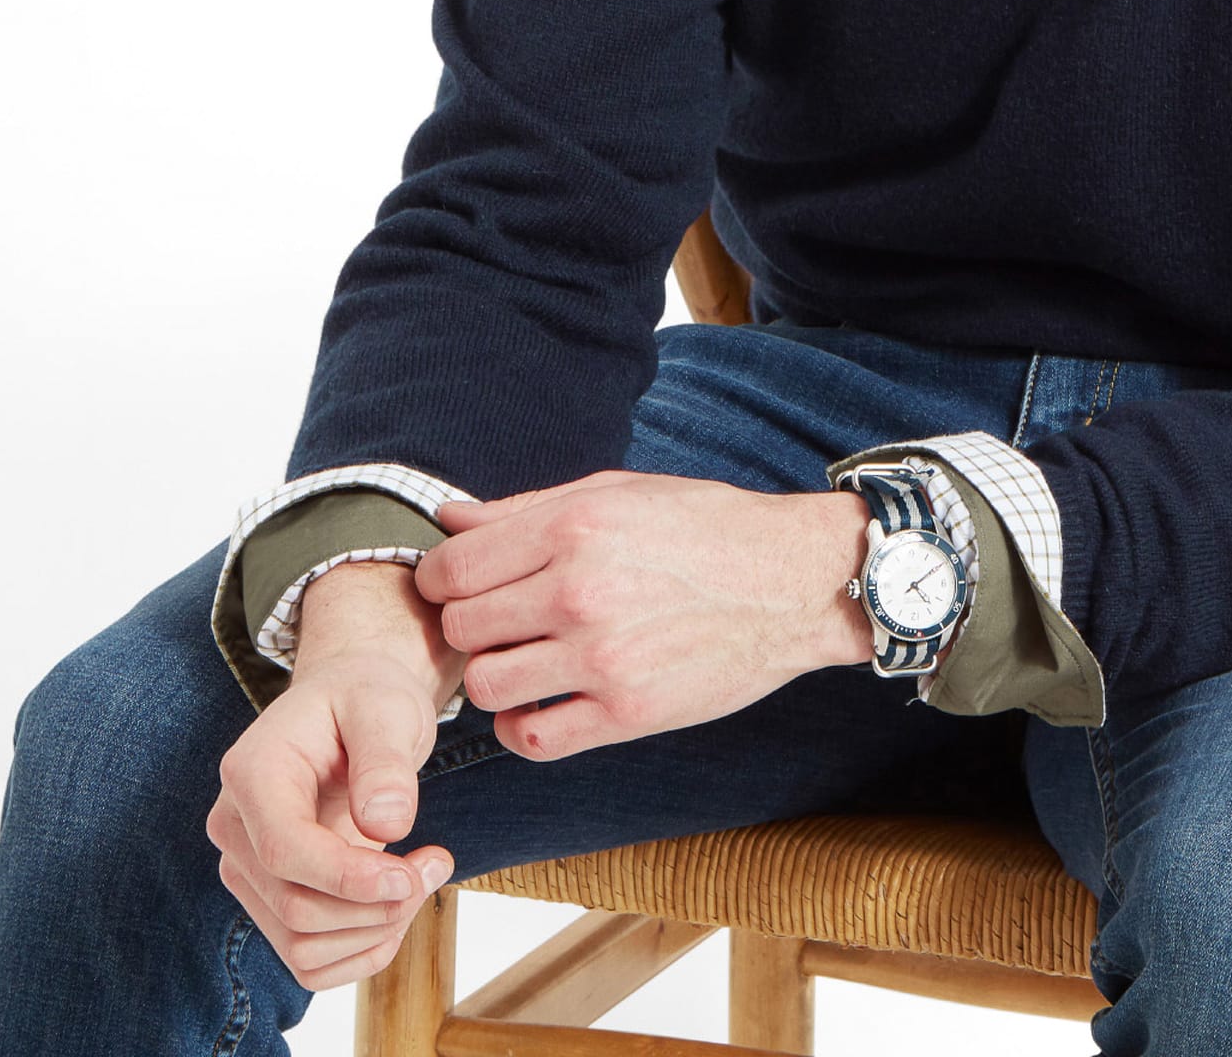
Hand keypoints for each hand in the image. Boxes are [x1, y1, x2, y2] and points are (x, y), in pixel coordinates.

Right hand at [204, 563, 459, 992]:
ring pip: (301, 945)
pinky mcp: (269, 898)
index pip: (285, 852)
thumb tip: (386, 826)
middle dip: (376, 905)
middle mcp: (235, 828)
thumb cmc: (367, 698)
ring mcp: (247, 869)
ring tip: (426, 873)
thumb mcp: (387, 707)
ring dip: (376, 929)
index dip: (349, 878)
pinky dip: (361, 950)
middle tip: (437, 863)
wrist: (350, 705)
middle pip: (295, 907)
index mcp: (252, 772)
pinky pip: (308, 959)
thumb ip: (385, 761)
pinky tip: (398, 906)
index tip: (411, 876)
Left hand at [412, 470, 872, 760]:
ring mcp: (602, 658)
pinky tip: (541, 703)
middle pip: (462, 628)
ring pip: (486, 686)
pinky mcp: (628, 713)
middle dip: (469, 625)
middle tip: (500, 621)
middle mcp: (579, 592)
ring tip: (524, 660)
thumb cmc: (704, 526)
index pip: (453, 568)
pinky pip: (532, 739)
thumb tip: (447, 517)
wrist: (790, 580)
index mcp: (573, 528)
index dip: (441, 580)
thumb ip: (524, 508)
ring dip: (494, 676)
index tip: (460, 585)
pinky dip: (521, 727)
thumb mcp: (616, 492)